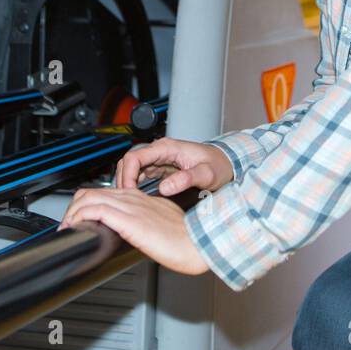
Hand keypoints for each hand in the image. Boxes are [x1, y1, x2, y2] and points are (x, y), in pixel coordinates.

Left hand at [57, 187, 210, 276]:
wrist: (199, 243)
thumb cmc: (187, 239)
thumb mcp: (163, 225)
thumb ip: (146, 223)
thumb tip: (134, 234)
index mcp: (141, 198)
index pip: (104, 193)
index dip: (86, 205)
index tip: (79, 221)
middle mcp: (133, 198)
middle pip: (91, 192)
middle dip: (74, 208)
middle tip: (69, 225)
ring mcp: (130, 207)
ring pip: (89, 198)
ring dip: (73, 213)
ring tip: (68, 228)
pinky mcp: (128, 219)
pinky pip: (95, 210)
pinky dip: (79, 217)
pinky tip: (76, 228)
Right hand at [114, 137, 233, 194]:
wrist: (227, 163)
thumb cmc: (219, 165)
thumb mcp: (206, 174)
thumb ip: (186, 179)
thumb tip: (164, 188)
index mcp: (167, 147)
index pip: (134, 156)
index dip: (126, 174)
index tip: (128, 193)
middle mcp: (160, 150)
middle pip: (129, 161)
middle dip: (123, 180)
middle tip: (125, 201)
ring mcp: (159, 158)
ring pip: (133, 168)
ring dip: (128, 183)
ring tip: (129, 202)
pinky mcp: (161, 167)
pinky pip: (141, 174)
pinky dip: (135, 185)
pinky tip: (137, 198)